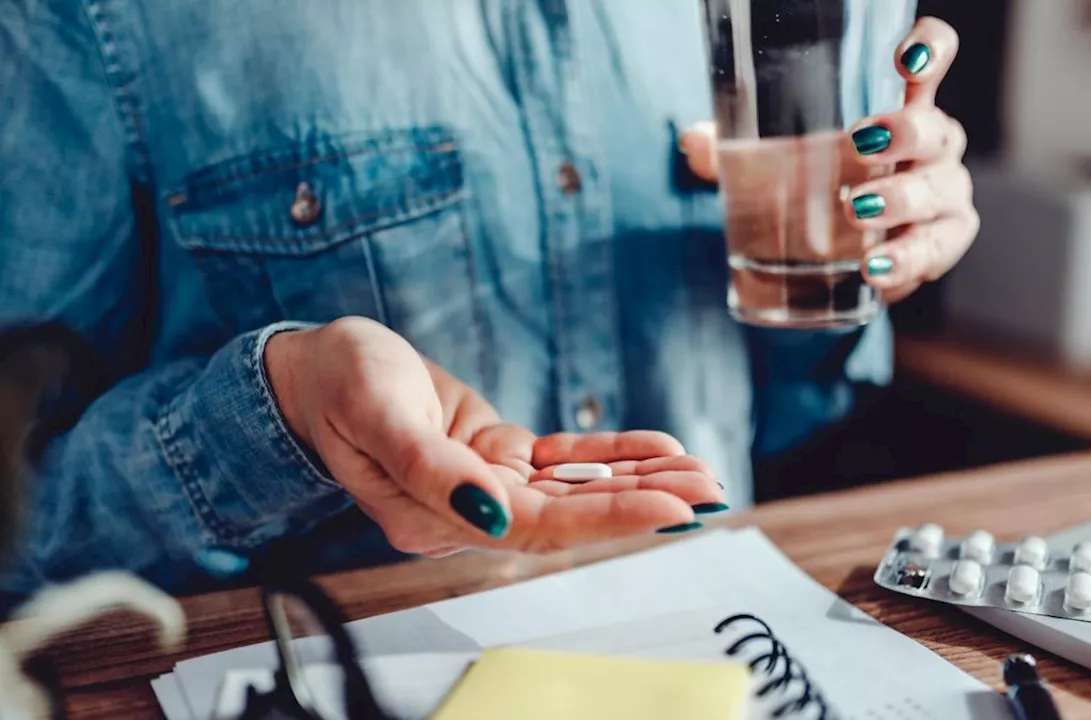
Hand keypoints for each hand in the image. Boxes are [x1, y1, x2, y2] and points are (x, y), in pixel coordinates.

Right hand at [265, 317, 722, 555]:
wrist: (318, 367)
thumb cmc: (337, 384)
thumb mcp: (375, 412)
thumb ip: (430, 469)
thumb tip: (491, 513)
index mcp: (432, 517)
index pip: (534, 528)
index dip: (605, 518)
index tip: (670, 507)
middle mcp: (466, 511)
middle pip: (568, 514)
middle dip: (641, 502)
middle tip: (709, 491)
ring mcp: (485, 485)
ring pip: (574, 488)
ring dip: (639, 479)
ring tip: (702, 472)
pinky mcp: (497, 456)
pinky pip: (564, 460)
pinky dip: (612, 455)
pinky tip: (658, 450)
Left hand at [680, 17, 976, 303]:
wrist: (838, 265)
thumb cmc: (816, 195)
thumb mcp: (775, 169)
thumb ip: (735, 153)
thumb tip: (692, 141)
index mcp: (901, 110)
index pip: (933, 59)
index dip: (931, 48)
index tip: (906, 55)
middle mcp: (934, 148)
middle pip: (937, 129)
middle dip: (906, 132)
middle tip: (861, 142)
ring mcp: (945, 197)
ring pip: (942, 191)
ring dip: (902, 200)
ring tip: (856, 210)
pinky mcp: (941, 246)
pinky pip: (935, 251)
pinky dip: (905, 260)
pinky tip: (873, 268)